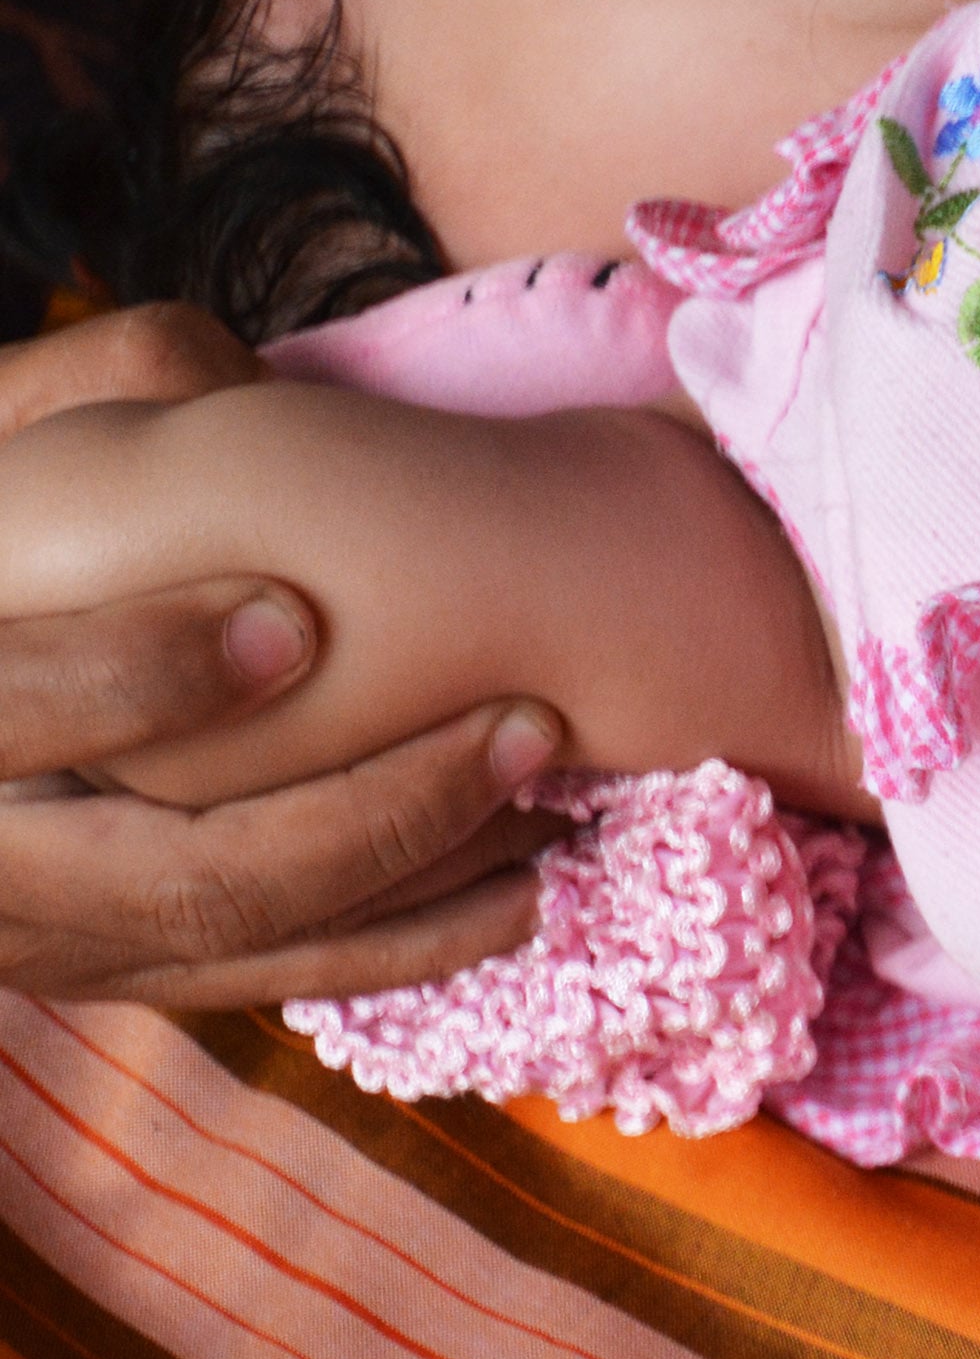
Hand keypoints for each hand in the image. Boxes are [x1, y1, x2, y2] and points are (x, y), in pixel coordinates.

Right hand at [0, 307, 563, 1005]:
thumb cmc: (9, 525)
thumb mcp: (19, 449)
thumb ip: (93, 400)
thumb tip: (221, 377)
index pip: (1, 716)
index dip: (136, 678)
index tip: (295, 621)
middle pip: (175, 880)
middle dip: (368, 813)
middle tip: (518, 729)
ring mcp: (43, 936)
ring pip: (242, 939)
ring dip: (417, 872)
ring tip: (546, 784)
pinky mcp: (113, 969)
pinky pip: (267, 982)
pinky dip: (403, 944)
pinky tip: (521, 891)